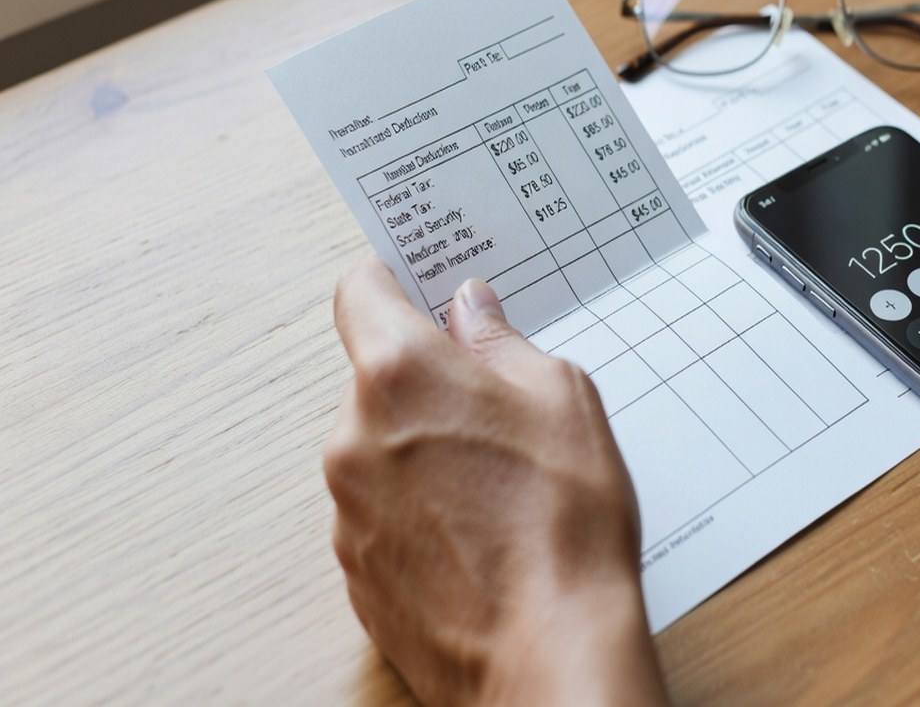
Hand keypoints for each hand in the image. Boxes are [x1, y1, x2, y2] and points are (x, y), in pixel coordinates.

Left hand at [326, 258, 666, 705]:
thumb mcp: (562, 397)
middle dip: (430, 380)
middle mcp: (353, 436)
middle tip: (500, 402)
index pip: (360, 291)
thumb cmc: (562, 523)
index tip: (418, 281)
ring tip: (502, 482)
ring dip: (425, 449)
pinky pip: (384, 512)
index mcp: (399, 374)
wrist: (546, 650)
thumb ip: (502, 341)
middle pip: (377, 378)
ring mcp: (348, 510)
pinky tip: (482, 532)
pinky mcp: (356, 570)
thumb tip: (471, 312)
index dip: (392, 280)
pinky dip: (422, 509)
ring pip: (381, 449)